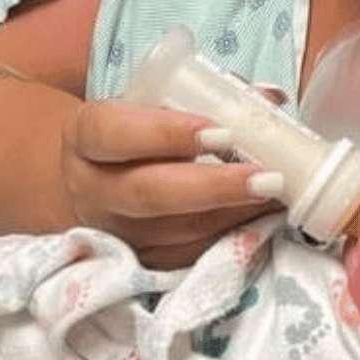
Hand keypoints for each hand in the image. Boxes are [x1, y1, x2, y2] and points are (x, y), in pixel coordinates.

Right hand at [60, 99, 281, 269]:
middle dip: (214, 187)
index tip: (221, 132)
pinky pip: (186, 257)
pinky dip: (227, 238)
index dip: (168, 134)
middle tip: (265, 177)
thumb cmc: (134, 134)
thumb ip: (203, 97)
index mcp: (85, 136)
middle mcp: (91, 189)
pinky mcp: (137, 262)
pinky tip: (260, 218)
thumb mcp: (149, 103)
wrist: (93, 181)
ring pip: (173, 232)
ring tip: (274, 196)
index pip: (115, 134)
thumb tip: (269, 98)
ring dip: (230, 215)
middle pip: (148, 193)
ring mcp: (112, 233)